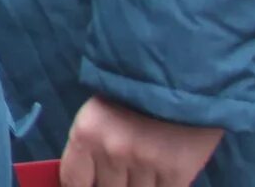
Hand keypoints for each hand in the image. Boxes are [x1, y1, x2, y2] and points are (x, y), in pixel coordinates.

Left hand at [61, 96, 223, 186]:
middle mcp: (112, 151)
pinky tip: (162, 175)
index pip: (74, 181)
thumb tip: (88, 181)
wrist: (180, 79)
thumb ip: (89, 149)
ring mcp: (145, 164)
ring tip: (144, 167)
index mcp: (86, 134)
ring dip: (139, 186)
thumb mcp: (97, 115)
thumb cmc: (132, 96)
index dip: (82, 186)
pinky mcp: (176, 173)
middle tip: (122, 171)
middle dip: (113, 184)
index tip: (91, 183)